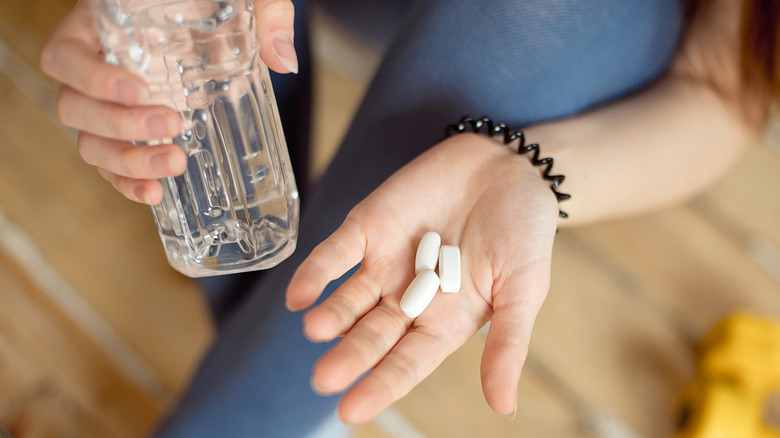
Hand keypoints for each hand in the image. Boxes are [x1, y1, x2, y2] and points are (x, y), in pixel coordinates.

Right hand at [39, 0, 297, 204]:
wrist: (217, 14)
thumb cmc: (216, 2)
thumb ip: (266, 14)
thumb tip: (285, 61)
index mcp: (106, 29)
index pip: (65, 55)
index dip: (90, 76)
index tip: (139, 88)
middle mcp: (98, 69)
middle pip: (74, 107)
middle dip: (119, 125)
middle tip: (172, 124)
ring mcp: (111, 106)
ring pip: (89, 143)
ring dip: (126, 161)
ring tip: (174, 163)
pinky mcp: (130, 133)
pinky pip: (111, 165)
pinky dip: (127, 183)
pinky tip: (155, 193)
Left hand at [286, 133, 559, 422]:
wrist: (510, 167)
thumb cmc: (524, 233)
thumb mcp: (524, 290)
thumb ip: (507, 343)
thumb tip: (504, 408)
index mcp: (443, 322)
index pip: (406, 363)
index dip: (381, 385)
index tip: (351, 410)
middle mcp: (407, 299)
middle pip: (371, 335)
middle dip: (349, 356)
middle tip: (324, 378)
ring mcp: (385, 264)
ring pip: (349, 298)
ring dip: (330, 315)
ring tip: (314, 329)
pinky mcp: (368, 227)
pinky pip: (336, 253)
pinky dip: (317, 271)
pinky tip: (299, 294)